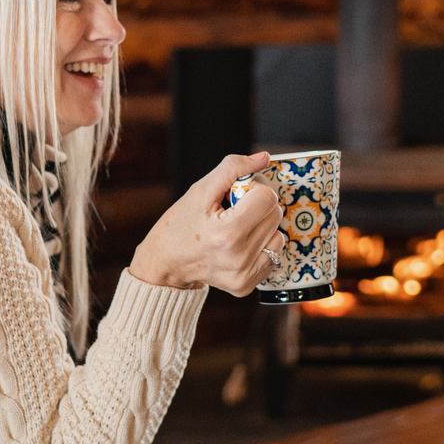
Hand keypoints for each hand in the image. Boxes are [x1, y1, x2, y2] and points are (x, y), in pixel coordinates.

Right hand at [130, 153, 285, 293]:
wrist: (164, 264)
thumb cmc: (180, 224)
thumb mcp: (201, 190)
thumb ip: (233, 168)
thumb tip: (264, 157)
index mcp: (228, 233)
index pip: (268, 198)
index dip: (253, 188)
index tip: (235, 194)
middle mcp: (240, 258)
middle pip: (276, 215)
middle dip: (258, 205)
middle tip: (232, 210)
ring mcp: (245, 275)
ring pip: (278, 236)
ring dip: (261, 227)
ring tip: (235, 229)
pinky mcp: (247, 285)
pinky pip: (272, 255)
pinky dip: (259, 246)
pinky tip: (237, 246)